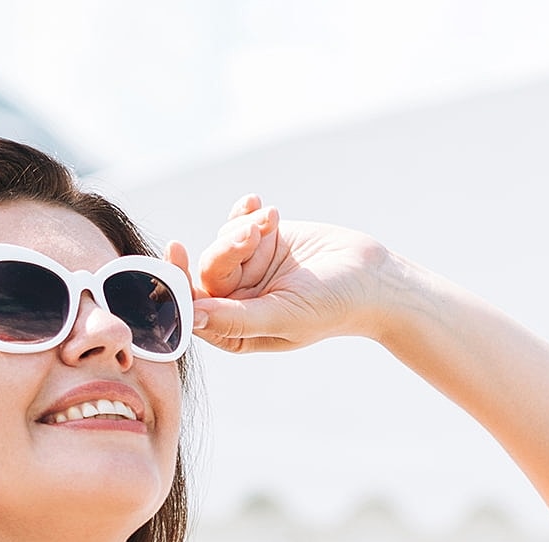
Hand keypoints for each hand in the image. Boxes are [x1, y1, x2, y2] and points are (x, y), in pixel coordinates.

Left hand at [192, 194, 399, 353]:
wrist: (371, 276)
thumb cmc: (332, 307)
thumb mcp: (283, 316)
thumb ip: (235, 320)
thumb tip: (190, 318)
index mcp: (236, 331)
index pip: (194, 309)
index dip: (178, 282)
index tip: (176, 251)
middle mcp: (237, 301)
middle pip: (207, 270)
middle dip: (228, 248)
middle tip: (254, 235)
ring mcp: (249, 270)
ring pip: (222, 242)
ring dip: (244, 227)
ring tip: (273, 222)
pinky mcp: (262, 242)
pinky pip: (236, 223)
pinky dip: (245, 212)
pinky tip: (258, 204)